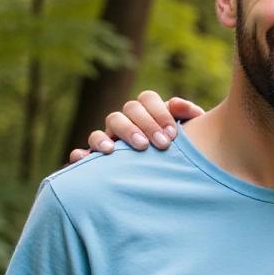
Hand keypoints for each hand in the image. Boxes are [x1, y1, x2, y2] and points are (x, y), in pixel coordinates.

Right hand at [68, 92, 203, 162]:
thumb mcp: (192, 134)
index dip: (159, 113)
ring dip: (112, 134)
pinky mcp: (101, 157)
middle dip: (143, 126)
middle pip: (128, 111)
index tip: (173, 135)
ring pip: (107, 125)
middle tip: (160, 146)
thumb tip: (175, 103)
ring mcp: (114, 136)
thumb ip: (188, 115)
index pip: (148, 99)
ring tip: (116, 150)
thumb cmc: (184, 151)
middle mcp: (130, 120)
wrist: (178, 175)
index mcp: (150, 111)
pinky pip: (84, 151)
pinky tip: (83, 158)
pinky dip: (81, 153)